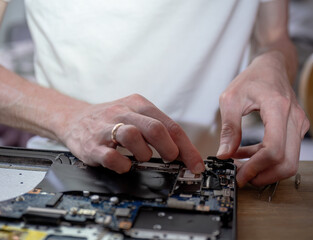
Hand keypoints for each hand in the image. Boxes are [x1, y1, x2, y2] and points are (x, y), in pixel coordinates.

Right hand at [58, 94, 204, 173]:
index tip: (196, 164)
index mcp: (139, 104)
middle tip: (171, 159)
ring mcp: (106, 128)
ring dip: (144, 153)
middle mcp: (123, 113)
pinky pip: (110, 156)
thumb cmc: (111, 119)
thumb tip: (183, 152)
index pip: (170, 125)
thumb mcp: (135, 115)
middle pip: (154, 128)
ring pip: (132, 136)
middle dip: (169, 149)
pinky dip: (122, 164)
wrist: (74, 118)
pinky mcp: (92, 145)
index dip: (187, 148)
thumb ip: (157, 129)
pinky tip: (125, 165)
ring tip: (144, 158)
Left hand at [216, 51, 309, 186]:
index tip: (240, 174)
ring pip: (290, 162)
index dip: (257, 167)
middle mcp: (294, 119)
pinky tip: (247, 154)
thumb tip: (224, 155)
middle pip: (287, 162)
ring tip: (241, 166)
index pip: (274, 149)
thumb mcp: (231, 98)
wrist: (273, 67)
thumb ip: (229, 128)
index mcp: (278, 108)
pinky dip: (268, 160)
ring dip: (266, 170)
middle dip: (263, 175)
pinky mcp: (298, 129)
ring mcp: (299, 125)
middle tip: (241, 177)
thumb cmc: (253, 78)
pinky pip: (287, 153)